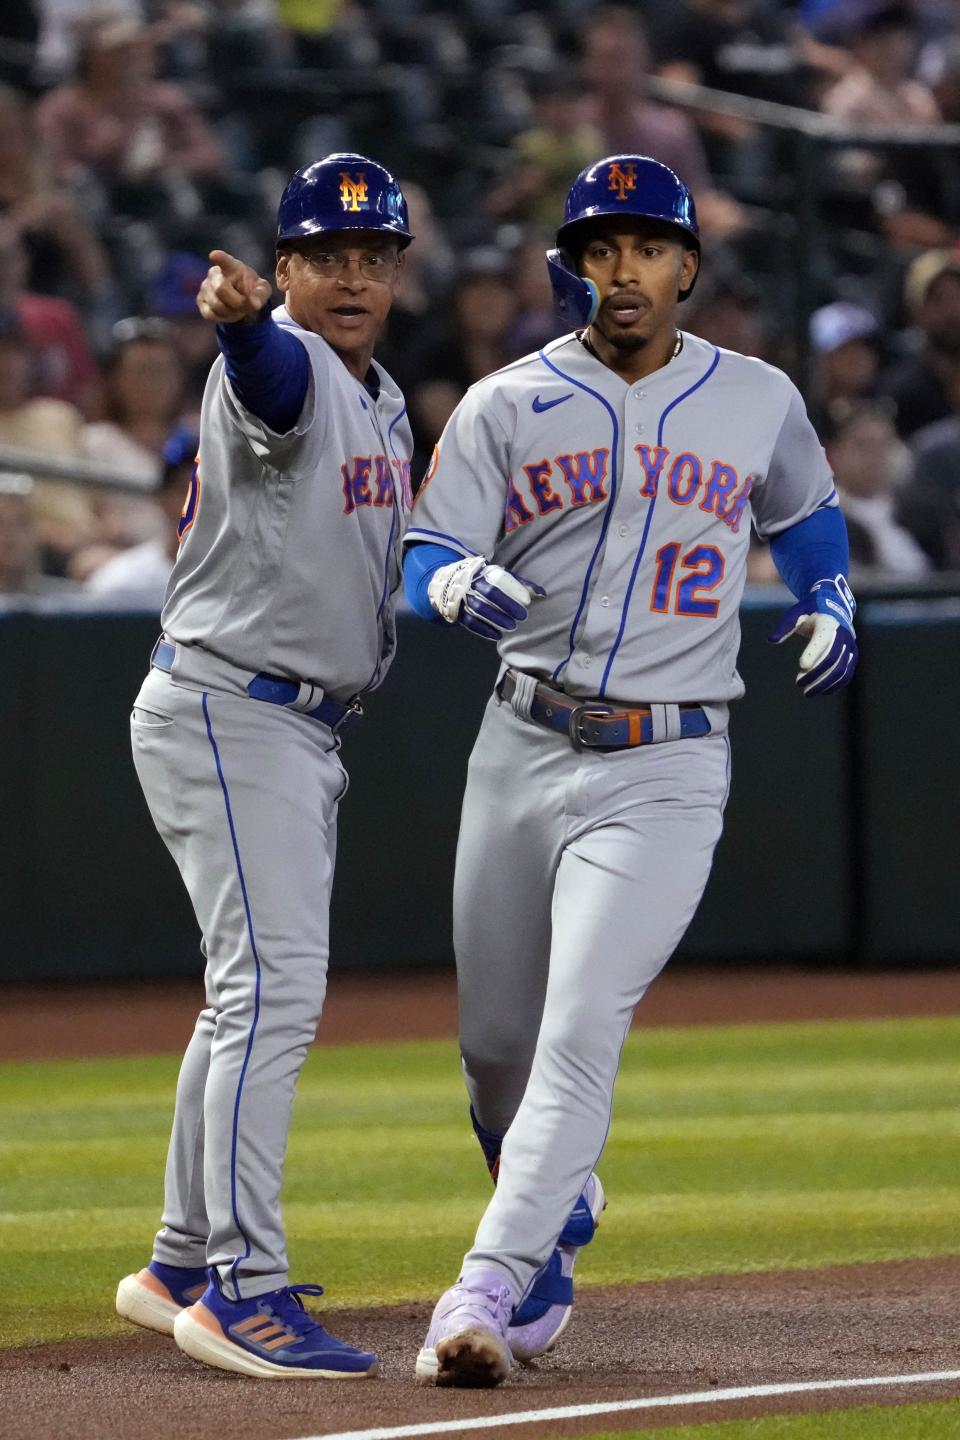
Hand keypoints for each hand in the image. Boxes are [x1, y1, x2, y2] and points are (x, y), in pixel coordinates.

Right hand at [196, 250, 272, 322]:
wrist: (241, 298)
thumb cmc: (251, 289)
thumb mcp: (262, 290)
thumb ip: (260, 295)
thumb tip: (254, 304)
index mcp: (232, 266)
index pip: (225, 261)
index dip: (219, 258)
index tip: (214, 255)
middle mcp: (215, 273)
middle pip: (221, 289)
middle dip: (236, 302)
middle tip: (246, 306)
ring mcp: (205, 286)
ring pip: (216, 305)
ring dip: (231, 312)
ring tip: (237, 307)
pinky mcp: (200, 300)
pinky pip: (210, 314)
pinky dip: (222, 317)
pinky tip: (228, 312)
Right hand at [428, 555, 545, 640]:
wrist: (452, 582)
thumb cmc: (486, 581)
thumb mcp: (502, 577)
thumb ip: (521, 585)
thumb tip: (543, 594)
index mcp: (485, 572)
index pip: (501, 578)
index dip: (515, 590)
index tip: (527, 601)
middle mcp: (473, 583)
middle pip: (490, 593)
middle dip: (507, 605)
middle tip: (522, 616)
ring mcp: (463, 597)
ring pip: (479, 608)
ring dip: (496, 619)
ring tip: (512, 627)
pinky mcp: (458, 612)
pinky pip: (470, 622)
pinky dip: (484, 630)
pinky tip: (497, 635)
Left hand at [768, 574, 857, 695]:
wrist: (834, 607)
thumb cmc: (810, 612)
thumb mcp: (795, 614)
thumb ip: (785, 626)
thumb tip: (772, 640)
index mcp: (828, 623)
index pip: (822, 640)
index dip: (813, 653)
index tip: (801, 666)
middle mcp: (843, 635)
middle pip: (831, 659)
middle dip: (815, 674)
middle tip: (799, 683)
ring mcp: (850, 646)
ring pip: (840, 670)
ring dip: (824, 683)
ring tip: (807, 692)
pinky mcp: (852, 655)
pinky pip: (847, 674)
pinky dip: (835, 685)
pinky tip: (822, 692)